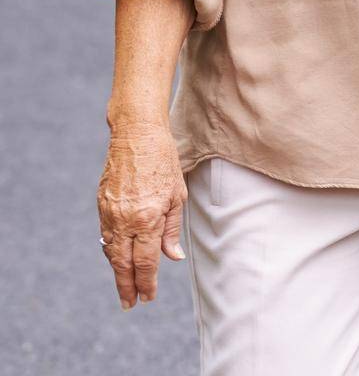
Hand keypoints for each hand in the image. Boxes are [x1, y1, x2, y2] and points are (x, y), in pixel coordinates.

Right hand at [97, 124, 186, 307]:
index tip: (148, 297)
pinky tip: (117, 258)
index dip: (147, 282)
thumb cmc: (163, 160)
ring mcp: (110, 213)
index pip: (146, 262)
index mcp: (148, 218)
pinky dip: (111, 250)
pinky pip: (105, 235)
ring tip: (124, 287)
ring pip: (111, 252)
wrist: (136, 133)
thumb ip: (172, 229)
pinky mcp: (101, 204)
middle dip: (127, 286)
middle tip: (130, 304)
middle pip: (124, 264)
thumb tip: (172, 258)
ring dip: (117, 272)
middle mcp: (126, 220)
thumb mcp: (177, 193)